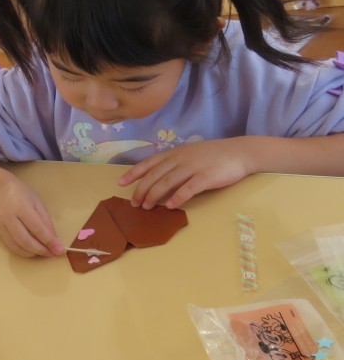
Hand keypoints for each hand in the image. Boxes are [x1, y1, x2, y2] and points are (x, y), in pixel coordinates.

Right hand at [0, 176, 61, 257]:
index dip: (49, 241)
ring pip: (16, 246)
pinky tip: (31, 250)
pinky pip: (10, 246)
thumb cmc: (24, 195)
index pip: (37, 228)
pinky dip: (22, 251)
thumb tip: (54, 242)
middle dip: (40, 250)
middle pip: (25, 240)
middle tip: (51, 253)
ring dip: (31, 253)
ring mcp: (0, 225)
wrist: (2, 191)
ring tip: (42, 252)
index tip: (59, 250)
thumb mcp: (39, 204)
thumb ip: (46, 223)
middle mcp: (8, 216)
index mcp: (21, 206)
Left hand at [118, 138, 254, 208]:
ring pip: (167, 182)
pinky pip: (188, 188)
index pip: (148, 163)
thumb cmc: (212, 155)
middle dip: (141, 190)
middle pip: (154, 175)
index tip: (121, 183)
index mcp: (174, 153)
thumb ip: (173, 164)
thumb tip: (157, 181)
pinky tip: (171, 206)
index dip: (133, 173)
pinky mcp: (206, 177)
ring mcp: (193, 167)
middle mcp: (180, 159)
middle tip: (134, 203)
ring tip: (147, 207)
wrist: (238, 152)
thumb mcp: (188, 154)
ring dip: (154, 195)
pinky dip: (178, 197)